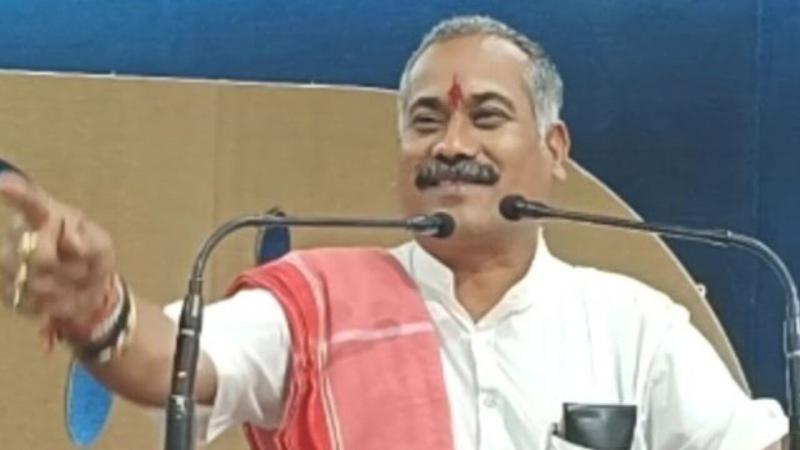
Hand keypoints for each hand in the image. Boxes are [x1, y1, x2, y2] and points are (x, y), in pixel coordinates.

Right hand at [0, 172, 115, 325]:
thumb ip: (89, 242)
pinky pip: (31, 303)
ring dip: (66, 288)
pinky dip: (54, 304)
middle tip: (86, 269)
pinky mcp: (6, 290)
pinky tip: (61, 295)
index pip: (31, 203)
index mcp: (45, 214)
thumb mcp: (101, 245)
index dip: (17, 194)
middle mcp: (19, 234)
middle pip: (41, 258)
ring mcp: (7, 262)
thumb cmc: (93, 256)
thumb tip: (72, 243)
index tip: (3, 184)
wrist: (86, 287)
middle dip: (73, 270)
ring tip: (73, 280)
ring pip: (38, 285)